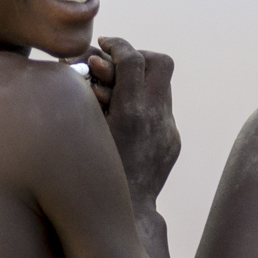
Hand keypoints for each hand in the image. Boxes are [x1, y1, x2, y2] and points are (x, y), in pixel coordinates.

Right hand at [86, 35, 180, 204]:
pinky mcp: (172, 141)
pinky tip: (123, 119)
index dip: (118, 45)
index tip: (105, 44)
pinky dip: (143, 105)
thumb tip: (91, 62)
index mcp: (132, 113)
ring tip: (115, 93)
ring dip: (140, 82)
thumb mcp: (85, 128)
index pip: (133, 59)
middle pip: (161, 63)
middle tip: (117, 64)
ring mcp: (169, 130)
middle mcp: (157, 118)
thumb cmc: (93, 171)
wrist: (124, 213)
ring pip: (163, 87)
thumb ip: (88, 93)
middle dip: (138, 57)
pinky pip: (161, 110)